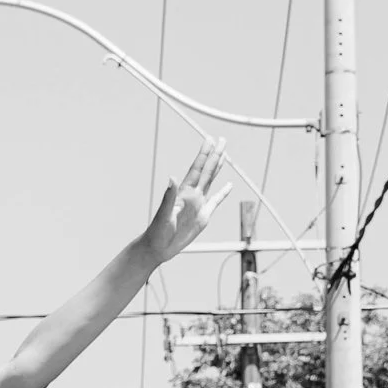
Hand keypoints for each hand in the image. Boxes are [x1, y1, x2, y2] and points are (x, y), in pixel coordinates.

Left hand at [141, 139, 233, 264]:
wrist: (158, 247)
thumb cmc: (157, 231)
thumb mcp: (164, 214)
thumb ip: (169, 196)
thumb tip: (172, 177)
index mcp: (184, 192)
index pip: (197, 169)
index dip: (203, 154)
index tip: (210, 139)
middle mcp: (192, 195)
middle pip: (207, 170)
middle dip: (215, 155)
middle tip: (223, 139)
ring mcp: (198, 204)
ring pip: (211, 181)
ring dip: (217, 168)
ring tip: (224, 155)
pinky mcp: (203, 216)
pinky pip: (216, 201)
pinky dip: (223, 193)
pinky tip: (229, 186)